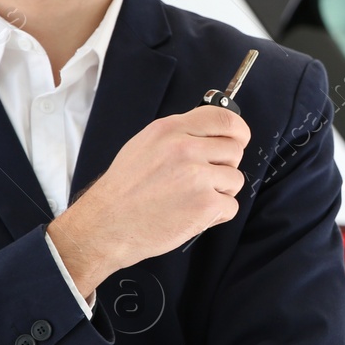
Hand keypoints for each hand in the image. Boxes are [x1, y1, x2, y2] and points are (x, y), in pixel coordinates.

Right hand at [48, 104, 250, 293]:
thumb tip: (211, 132)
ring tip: (191, 199)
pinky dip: (216, 214)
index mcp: (171, 129)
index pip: (225, 119)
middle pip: (235, 151)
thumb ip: (179, 134)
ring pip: (235, 180)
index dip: (238, 131)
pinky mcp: (205, 205)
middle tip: (203, 179)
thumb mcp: (146, 144)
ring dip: (220, 192)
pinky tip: (192, 215)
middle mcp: (186, 149)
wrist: (106, 225)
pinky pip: (231, 206)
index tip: (238, 140)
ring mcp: (197, 177)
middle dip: (224, 167)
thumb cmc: (124, 189)